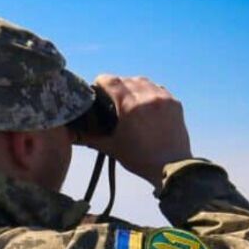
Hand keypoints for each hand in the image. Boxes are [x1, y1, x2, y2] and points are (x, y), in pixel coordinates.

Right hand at [86, 74, 193, 189]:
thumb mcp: (113, 148)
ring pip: (143, 81)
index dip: (101, 82)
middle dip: (117, 86)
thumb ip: (91, 138)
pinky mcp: (175, 103)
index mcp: (130, 106)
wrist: (172, 168)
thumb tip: (73, 134)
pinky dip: (149, 91)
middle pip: (126, 80)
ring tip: (129, 98)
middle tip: (112, 97)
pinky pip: (158, 89)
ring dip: (133, 86)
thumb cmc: (140, 159)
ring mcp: (163, 99)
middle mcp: (147, 97)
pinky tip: (146, 103)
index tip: (97, 87)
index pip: (111, 81)